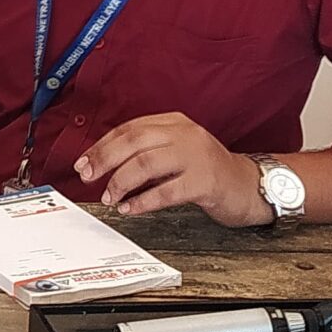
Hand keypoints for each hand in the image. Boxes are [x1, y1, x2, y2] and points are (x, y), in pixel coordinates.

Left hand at [74, 113, 269, 225]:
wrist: (248, 186)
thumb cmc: (206, 172)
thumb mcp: (176, 152)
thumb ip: (146, 152)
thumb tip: (102, 164)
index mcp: (174, 123)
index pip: (129, 128)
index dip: (102, 146)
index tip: (84, 163)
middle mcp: (185, 134)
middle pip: (134, 141)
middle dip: (105, 160)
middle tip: (88, 177)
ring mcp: (197, 156)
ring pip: (146, 163)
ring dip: (121, 182)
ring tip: (110, 197)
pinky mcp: (206, 181)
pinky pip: (167, 191)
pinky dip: (143, 200)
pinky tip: (131, 208)